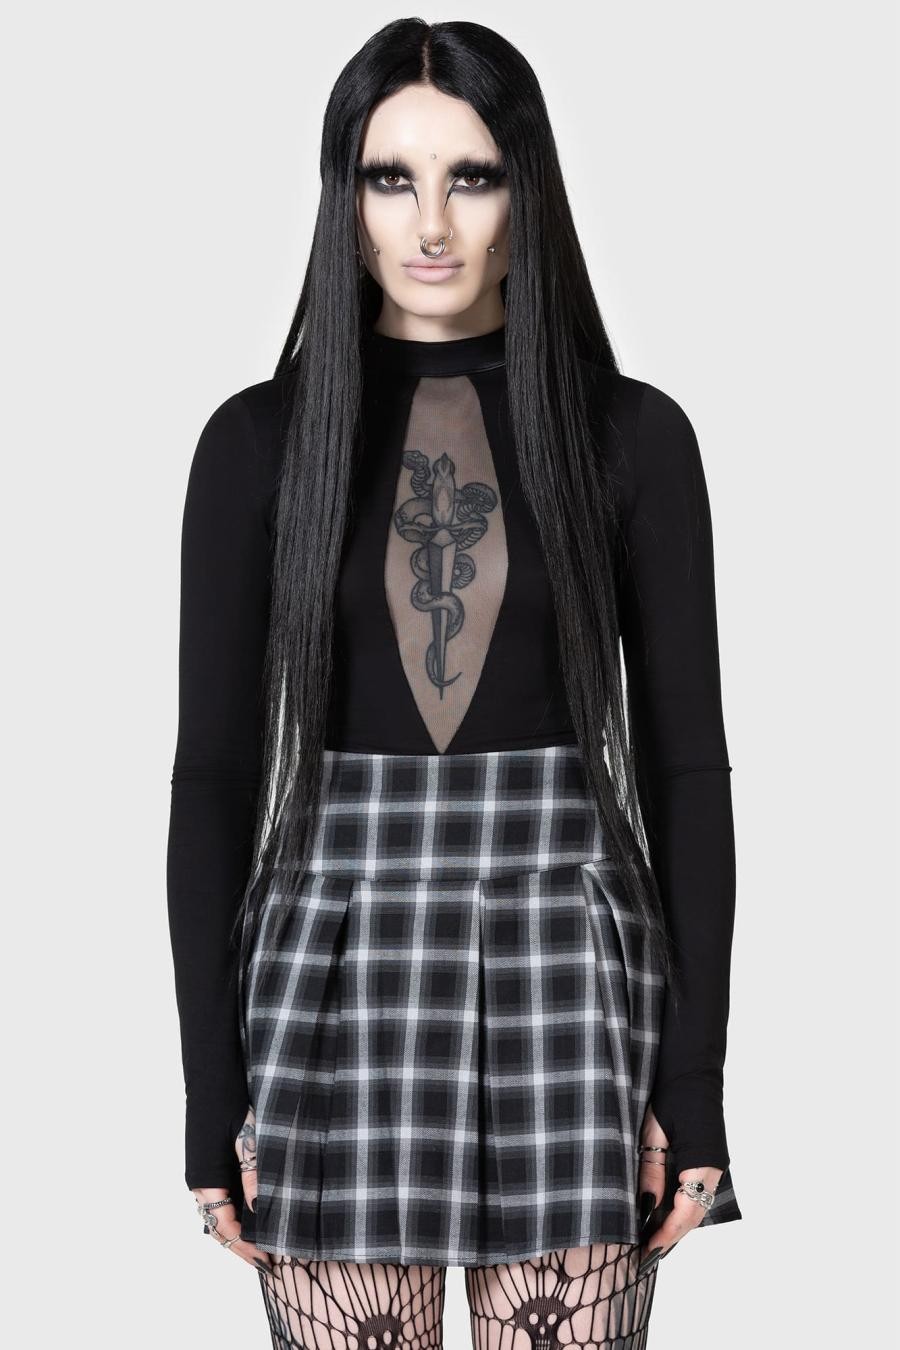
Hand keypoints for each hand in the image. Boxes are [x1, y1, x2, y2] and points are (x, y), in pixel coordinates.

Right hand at [191, 1106, 273, 1275]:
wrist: (211, 1075)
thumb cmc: (228, 1102)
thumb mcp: (246, 1137)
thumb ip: (253, 1172)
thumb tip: (261, 1209)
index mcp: (205, 1179)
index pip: (224, 1226)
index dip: (245, 1246)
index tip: (267, 1261)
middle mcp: (198, 1181)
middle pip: (217, 1226)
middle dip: (240, 1245)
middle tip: (267, 1261)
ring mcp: (201, 1172)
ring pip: (217, 1213)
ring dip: (236, 1231)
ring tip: (262, 1242)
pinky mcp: (206, 1163)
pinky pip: (218, 1198)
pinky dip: (233, 1212)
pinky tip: (253, 1212)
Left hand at [635, 1103, 722, 1276]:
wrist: (692, 1070)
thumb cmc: (672, 1096)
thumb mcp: (654, 1134)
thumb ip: (652, 1170)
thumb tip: (647, 1206)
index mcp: (702, 1162)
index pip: (687, 1210)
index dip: (666, 1233)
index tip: (648, 1249)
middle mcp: (714, 1168)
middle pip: (694, 1213)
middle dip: (671, 1235)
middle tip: (646, 1254)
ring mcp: (715, 1165)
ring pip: (697, 1205)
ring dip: (677, 1223)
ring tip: (651, 1239)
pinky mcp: (710, 1160)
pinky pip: (697, 1192)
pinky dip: (681, 1206)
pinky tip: (663, 1213)